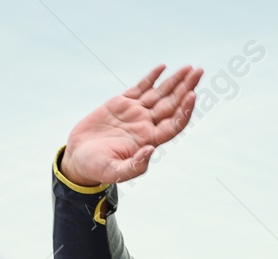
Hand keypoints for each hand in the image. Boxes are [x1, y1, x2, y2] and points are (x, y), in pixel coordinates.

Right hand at [59, 64, 202, 186]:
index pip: (173, 124)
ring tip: (189, 68)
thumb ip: (134, 166)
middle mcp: (146, 125)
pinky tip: (162, 68)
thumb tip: (150, 150)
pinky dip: (151, 77)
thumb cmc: (97, 169)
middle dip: (186, 88)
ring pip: (159, 93)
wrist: (79, 158)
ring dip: (175, 81)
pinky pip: (140, 87)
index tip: (192, 95)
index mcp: (148, 140)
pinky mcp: (122, 103)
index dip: (184, 110)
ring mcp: (135, 113)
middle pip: (172, 104)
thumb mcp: (114, 172)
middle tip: (198, 72)